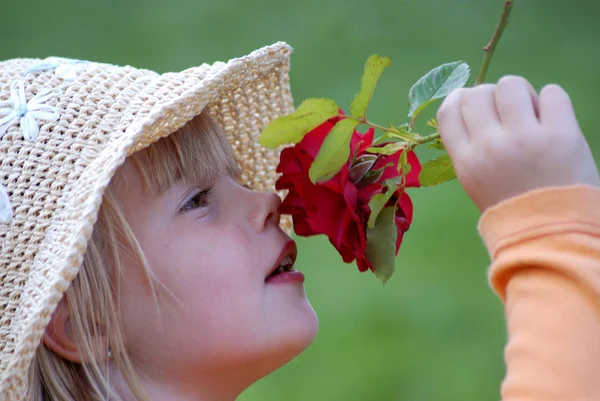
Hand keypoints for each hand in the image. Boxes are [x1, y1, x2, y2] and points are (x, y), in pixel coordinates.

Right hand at [436, 75, 599, 211]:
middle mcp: (490, 146)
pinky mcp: (560, 134)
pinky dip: (552, 101)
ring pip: (511, 84)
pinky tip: (554, 119)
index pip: (450, 110)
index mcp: (466, 160)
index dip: (460, 97)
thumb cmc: (513, 206)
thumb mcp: (476, 180)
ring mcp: (524, 138)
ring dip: (522, 93)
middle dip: (493, 95)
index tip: (473, 100)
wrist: (553, 232)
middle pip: (479, 92)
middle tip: (509, 113)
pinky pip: (551, 92)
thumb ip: (470, 145)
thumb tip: (473, 100)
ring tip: (532, 113)